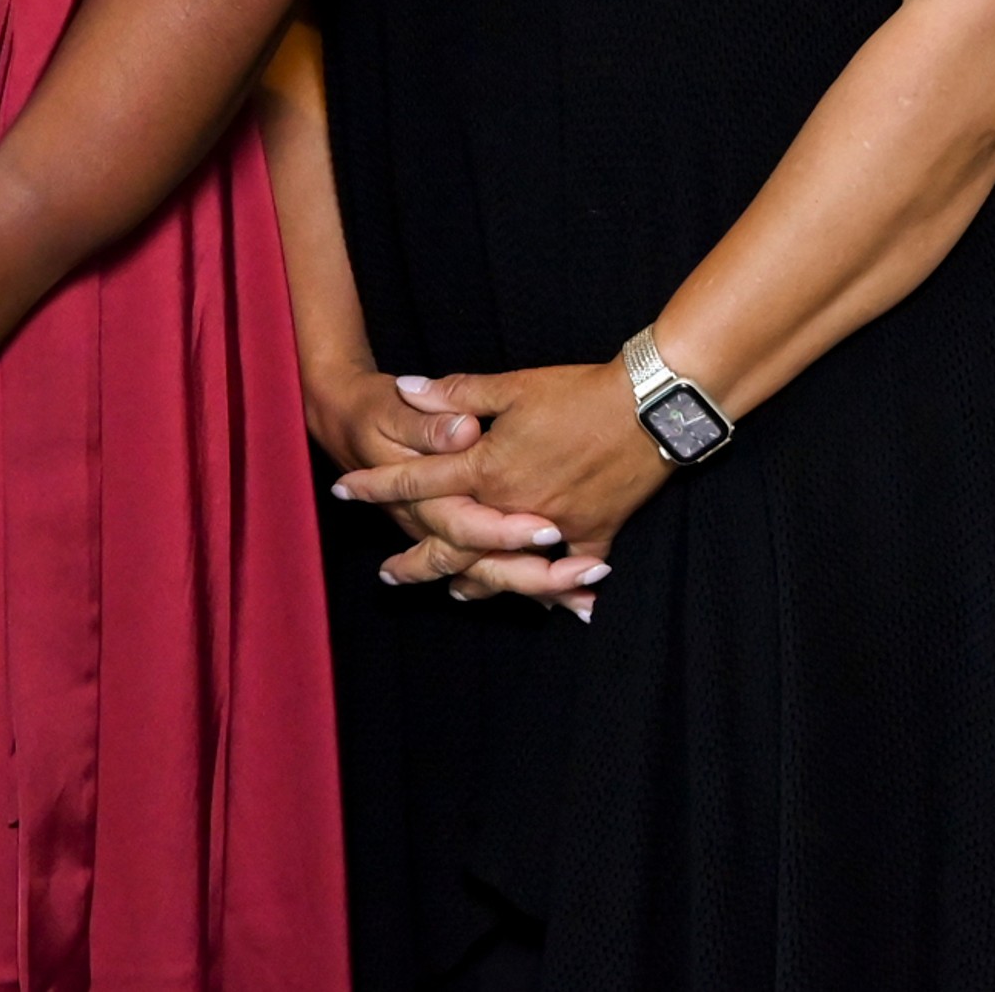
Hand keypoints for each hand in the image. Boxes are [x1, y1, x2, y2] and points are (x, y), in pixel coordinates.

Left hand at [331, 364, 671, 618]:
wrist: (651, 407)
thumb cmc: (578, 392)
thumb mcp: (511, 387)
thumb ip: (455, 395)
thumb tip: (408, 388)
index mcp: (487, 467)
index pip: (417, 480)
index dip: (376, 484)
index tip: (343, 492)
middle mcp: (514, 505)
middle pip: (452, 542)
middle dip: (416, 560)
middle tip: (387, 576)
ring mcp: (555, 525)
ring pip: (505, 565)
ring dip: (477, 580)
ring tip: (454, 591)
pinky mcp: (595, 532)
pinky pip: (573, 571)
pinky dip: (561, 590)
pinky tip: (556, 608)